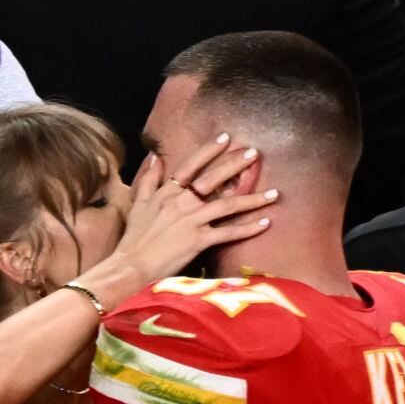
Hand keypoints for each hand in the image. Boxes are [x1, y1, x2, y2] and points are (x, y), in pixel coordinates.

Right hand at [112, 134, 277, 283]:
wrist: (131, 266)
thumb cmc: (134, 238)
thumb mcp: (137, 204)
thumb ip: (148, 179)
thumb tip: (155, 157)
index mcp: (167, 192)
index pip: (191, 165)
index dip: (209, 151)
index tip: (225, 137)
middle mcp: (181, 202)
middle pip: (213, 179)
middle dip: (235, 165)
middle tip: (254, 154)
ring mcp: (191, 221)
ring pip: (227, 205)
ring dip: (253, 198)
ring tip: (274, 192)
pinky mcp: (199, 241)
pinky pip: (228, 232)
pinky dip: (248, 228)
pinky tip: (265, 222)